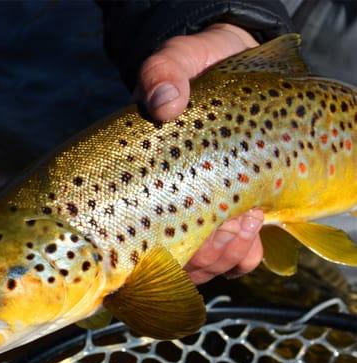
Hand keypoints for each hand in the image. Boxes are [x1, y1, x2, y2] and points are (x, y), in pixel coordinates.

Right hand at [137, 24, 262, 283]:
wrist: (227, 63)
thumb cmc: (193, 68)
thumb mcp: (173, 62)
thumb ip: (161, 74)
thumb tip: (164, 105)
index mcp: (144, 180)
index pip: (138, 237)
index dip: (163, 252)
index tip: (196, 227)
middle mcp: (168, 204)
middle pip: (179, 265)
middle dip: (210, 255)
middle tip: (236, 219)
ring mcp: (202, 212)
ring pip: (209, 265)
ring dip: (231, 254)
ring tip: (251, 218)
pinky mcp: (234, 212)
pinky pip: (239, 257)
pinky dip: (249, 253)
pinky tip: (257, 224)